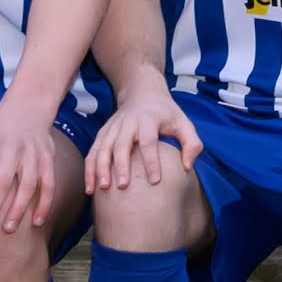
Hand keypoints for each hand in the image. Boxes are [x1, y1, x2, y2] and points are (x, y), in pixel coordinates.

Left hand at [0, 109, 65, 234]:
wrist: (27, 111)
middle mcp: (13, 147)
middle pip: (3, 182)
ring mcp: (33, 154)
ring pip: (28, 185)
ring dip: (18, 209)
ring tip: (8, 229)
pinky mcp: (48, 159)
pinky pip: (49, 184)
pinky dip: (45, 204)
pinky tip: (37, 222)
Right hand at [88, 92, 202, 197]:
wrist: (142, 92)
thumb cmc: (166, 113)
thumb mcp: (184, 123)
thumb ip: (192, 144)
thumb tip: (187, 167)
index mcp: (148, 119)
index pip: (148, 141)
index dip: (151, 161)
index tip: (155, 181)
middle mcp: (127, 123)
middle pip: (121, 144)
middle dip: (121, 165)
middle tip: (123, 186)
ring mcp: (112, 128)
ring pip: (103, 148)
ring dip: (100, 168)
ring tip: (103, 188)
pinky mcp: (103, 133)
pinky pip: (93, 152)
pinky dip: (89, 170)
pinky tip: (90, 188)